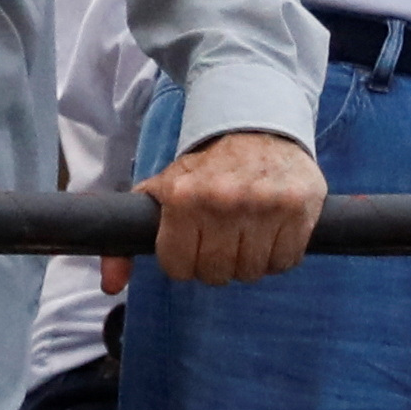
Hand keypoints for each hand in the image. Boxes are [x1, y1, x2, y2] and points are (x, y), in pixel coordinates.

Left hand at [140, 129, 321, 286]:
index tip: (192, 243)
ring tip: (246, 231)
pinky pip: (285, 261)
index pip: (178, 268)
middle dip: (216, 263)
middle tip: (221, 237)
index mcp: (184, 196)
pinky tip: (270, 230)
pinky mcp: (299, 207)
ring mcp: (265, 204)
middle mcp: (224, 200)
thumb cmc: (205, 166)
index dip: (184, 260)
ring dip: (248, 260)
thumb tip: (111, 285)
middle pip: (216, 274)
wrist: (256, 124)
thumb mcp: (160, 191)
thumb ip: (126, 239)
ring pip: (252, 272)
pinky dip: (278, 254)